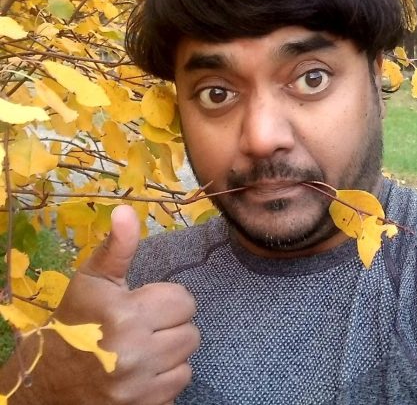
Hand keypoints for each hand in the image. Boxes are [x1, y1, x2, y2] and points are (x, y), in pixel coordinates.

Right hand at [8, 205, 199, 404]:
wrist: (45, 384)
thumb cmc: (74, 323)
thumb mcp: (92, 280)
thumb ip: (117, 247)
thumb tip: (126, 210)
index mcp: (125, 316)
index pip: (183, 301)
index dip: (166, 300)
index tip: (144, 304)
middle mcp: (135, 354)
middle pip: (190, 332)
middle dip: (171, 326)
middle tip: (145, 327)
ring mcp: (139, 388)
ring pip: (187, 360)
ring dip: (171, 353)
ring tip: (144, 348)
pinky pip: (178, 386)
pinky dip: (165, 379)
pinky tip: (143, 372)